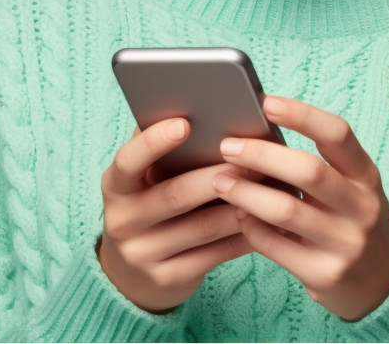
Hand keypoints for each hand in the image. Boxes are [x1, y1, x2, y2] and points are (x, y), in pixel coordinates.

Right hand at [98, 117, 264, 313]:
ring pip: (203, 227)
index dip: (154, 143)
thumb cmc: (149, 205)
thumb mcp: (143, 179)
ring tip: (272, 186)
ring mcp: (143, 254)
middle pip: (175, 195)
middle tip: (253, 158)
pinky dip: (246, 235)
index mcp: (116, 186)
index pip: (128, 161)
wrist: (131, 273)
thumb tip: (202, 109)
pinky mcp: (169, 279)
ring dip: (241, 205)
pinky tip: (268, 221)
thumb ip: (162, 150)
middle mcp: (122, 221)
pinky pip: (216, 255)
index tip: (185, 123)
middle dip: (218, 175)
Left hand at [212, 95, 388, 321]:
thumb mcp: (351, 188)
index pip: (338, 134)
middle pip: (308, 170)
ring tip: (220, 181)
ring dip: (245, 192)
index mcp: (367, 175)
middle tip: (227, 147)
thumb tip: (257, 136)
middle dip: (261, 155)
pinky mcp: (325, 274)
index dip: (302, 115)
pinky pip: (275, 246)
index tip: (266, 102)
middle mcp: (362, 207)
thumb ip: (318, 165)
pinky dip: (250, 227)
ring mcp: (346, 243)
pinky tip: (237, 215)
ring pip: (286, 210)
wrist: (382, 282)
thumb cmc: (353, 220)